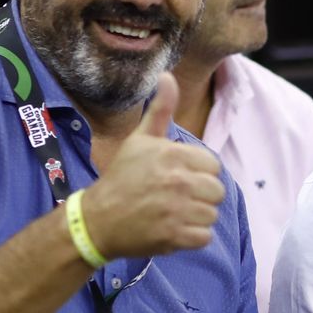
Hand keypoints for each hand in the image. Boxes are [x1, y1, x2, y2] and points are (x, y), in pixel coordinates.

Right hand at [82, 74, 224, 257]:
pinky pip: (204, 237)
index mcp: (173, 155)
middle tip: (174, 198)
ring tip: (172, 214)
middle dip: (200, 196)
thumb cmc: (121, 178)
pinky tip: (172, 230)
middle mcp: (177, 181)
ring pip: (211, 214)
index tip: (177, 178)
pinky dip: (191, 237)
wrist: (96, 220)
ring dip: (195, 218)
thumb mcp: (140, 139)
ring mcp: (177, 210)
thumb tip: (167, 74)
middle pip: (216, 191)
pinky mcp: (175, 236)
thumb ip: (161, 109)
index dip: (198, 173)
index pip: (212, 166)